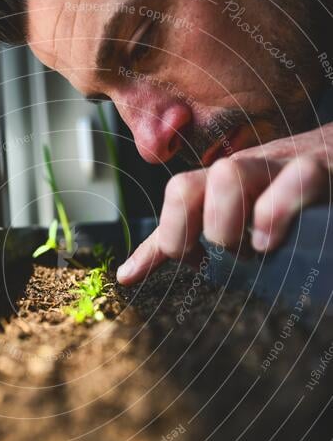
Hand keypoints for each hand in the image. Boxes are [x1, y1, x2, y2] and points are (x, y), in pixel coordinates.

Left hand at [116, 123, 332, 285]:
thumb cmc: (289, 191)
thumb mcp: (230, 215)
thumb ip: (183, 240)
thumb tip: (126, 275)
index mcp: (220, 184)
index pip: (175, 197)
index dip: (170, 237)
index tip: (194, 264)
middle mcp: (243, 170)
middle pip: (186, 186)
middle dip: (190, 232)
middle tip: (221, 257)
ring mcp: (280, 166)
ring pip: (227, 175)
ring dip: (229, 223)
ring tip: (257, 249)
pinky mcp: (320, 169)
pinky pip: (295, 181)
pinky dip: (278, 213)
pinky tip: (276, 240)